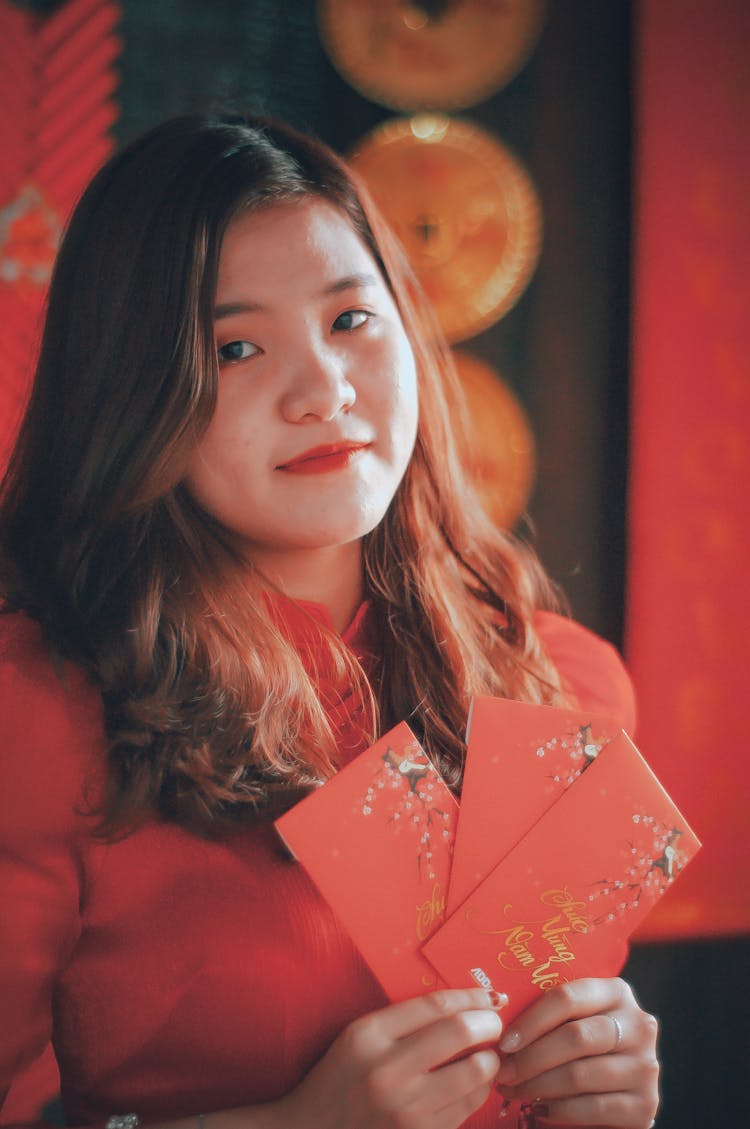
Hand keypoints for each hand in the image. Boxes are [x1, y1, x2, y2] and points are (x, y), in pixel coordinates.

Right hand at [277, 987, 504, 1128]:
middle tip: (495, 1023)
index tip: (489, 996)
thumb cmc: (340, 1079)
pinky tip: (472, 1083)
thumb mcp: (359, 1037)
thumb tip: (465, 1006)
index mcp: (369, 1036)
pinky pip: (468, 1107)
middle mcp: (388, 1071)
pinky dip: (478, 1090)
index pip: (435, 1006)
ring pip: (474, 1073)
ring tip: (486, 1056)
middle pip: (461, 1033)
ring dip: (490, 1060)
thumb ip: (405, 1020)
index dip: (471, 997)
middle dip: (489, 1024)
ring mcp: (406, 1110)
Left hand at [494, 977, 658, 1126]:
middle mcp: (639, 1025)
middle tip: (502, 1072)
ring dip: (537, 1086)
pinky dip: (559, 1110)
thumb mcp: (572, 1022)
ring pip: (580, 1074)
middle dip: (530, 1058)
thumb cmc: (581, 1051)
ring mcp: (646, 1066)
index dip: (531, 1020)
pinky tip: (539, 1109)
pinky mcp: (645, 1106)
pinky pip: (593, 1107)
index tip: (503, 1042)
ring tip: (513, 1091)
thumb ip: (549, 1015)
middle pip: (575, 1037)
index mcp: (617, 993)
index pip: (568, 997)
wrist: (617, 1096)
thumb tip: (496, 1016)